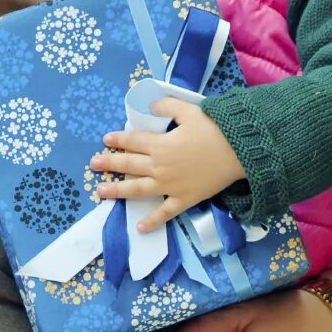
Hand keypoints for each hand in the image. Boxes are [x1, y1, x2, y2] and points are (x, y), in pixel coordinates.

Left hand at [92, 100, 249, 231]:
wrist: (238, 152)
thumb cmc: (214, 130)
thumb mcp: (189, 111)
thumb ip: (167, 106)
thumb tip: (150, 104)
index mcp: (160, 144)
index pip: (132, 141)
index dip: (118, 140)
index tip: (106, 140)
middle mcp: (159, 166)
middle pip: (129, 164)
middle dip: (109, 163)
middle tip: (93, 164)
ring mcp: (169, 185)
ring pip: (137, 189)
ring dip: (117, 190)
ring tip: (101, 191)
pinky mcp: (183, 199)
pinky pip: (164, 213)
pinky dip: (152, 221)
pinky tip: (139, 227)